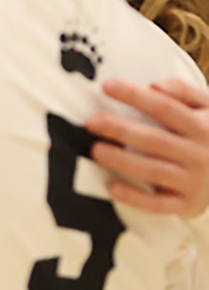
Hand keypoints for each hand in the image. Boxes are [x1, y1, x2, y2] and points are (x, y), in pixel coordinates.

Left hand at [90, 78, 208, 216]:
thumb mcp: (208, 109)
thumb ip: (184, 92)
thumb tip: (154, 85)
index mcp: (204, 126)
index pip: (166, 108)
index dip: (136, 96)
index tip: (107, 86)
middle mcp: (201, 154)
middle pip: (156, 140)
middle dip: (122, 130)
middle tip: (92, 122)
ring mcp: (194, 181)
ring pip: (155, 171)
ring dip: (124, 161)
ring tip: (97, 150)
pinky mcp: (187, 204)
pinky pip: (158, 203)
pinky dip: (135, 197)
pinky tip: (112, 187)